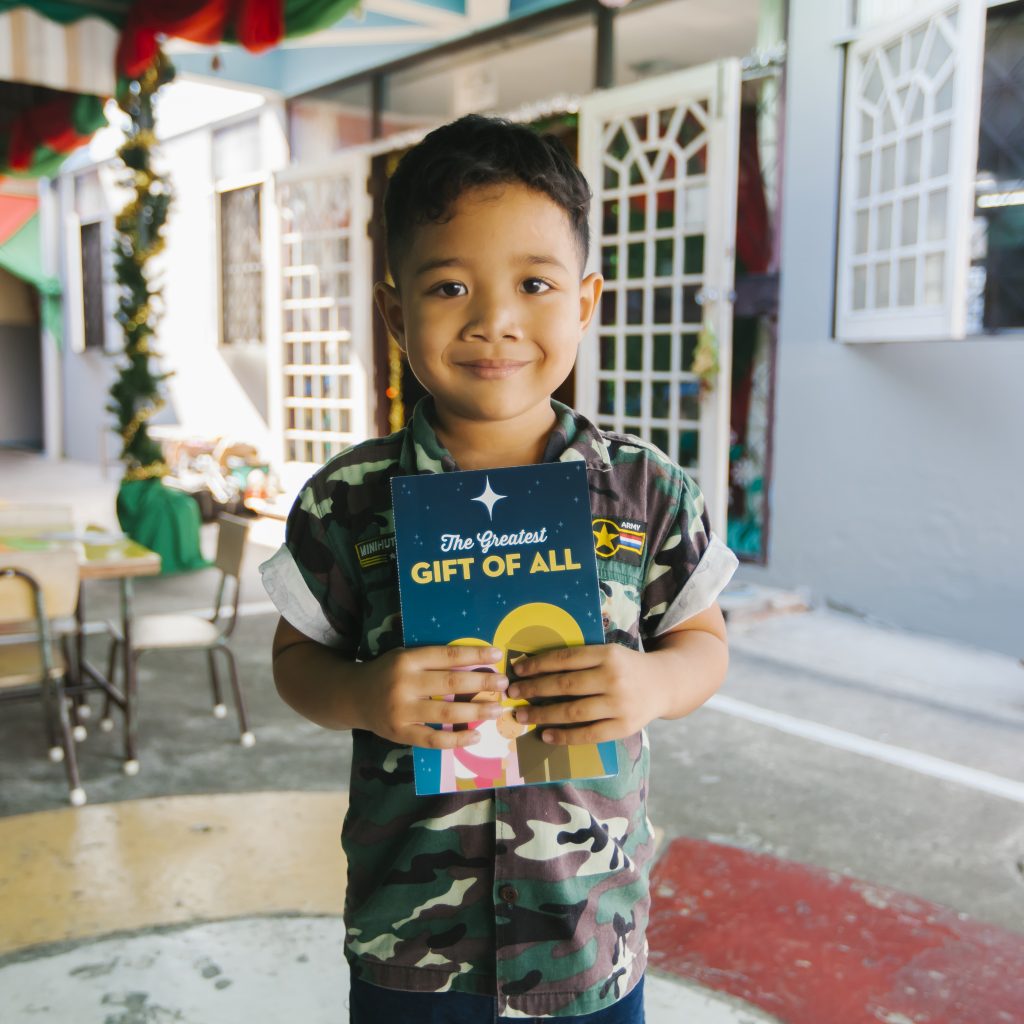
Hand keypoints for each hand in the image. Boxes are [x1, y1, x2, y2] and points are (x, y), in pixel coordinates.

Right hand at [358, 645, 508, 748]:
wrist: (352, 696)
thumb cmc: (387, 672)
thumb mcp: (405, 656)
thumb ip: (433, 660)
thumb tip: (475, 663)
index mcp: (406, 659)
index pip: (447, 655)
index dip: (474, 654)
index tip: (497, 654)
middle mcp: (404, 684)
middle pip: (451, 683)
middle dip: (482, 683)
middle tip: (504, 684)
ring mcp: (401, 711)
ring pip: (446, 713)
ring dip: (476, 711)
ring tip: (497, 709)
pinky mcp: (400, 733)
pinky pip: (434, 740)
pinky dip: (457, 740)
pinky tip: (476, 736)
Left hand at [506, 644, 654, 745]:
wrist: (666, 683)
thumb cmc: (627, 667)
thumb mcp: (609, 652)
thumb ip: (581, 659)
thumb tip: (537, 669)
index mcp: (607, 654)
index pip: (565, 659)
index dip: (538, 665)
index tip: (517, 670)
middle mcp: (613, 678)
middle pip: (565, 685)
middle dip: (534, 690)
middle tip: (512, 693)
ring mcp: (619, 704)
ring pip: (573, 711)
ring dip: (543, 715)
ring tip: (522, 715)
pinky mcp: (624, 727)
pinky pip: (588, 734)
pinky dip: (565, 737)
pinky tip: (546, 735)